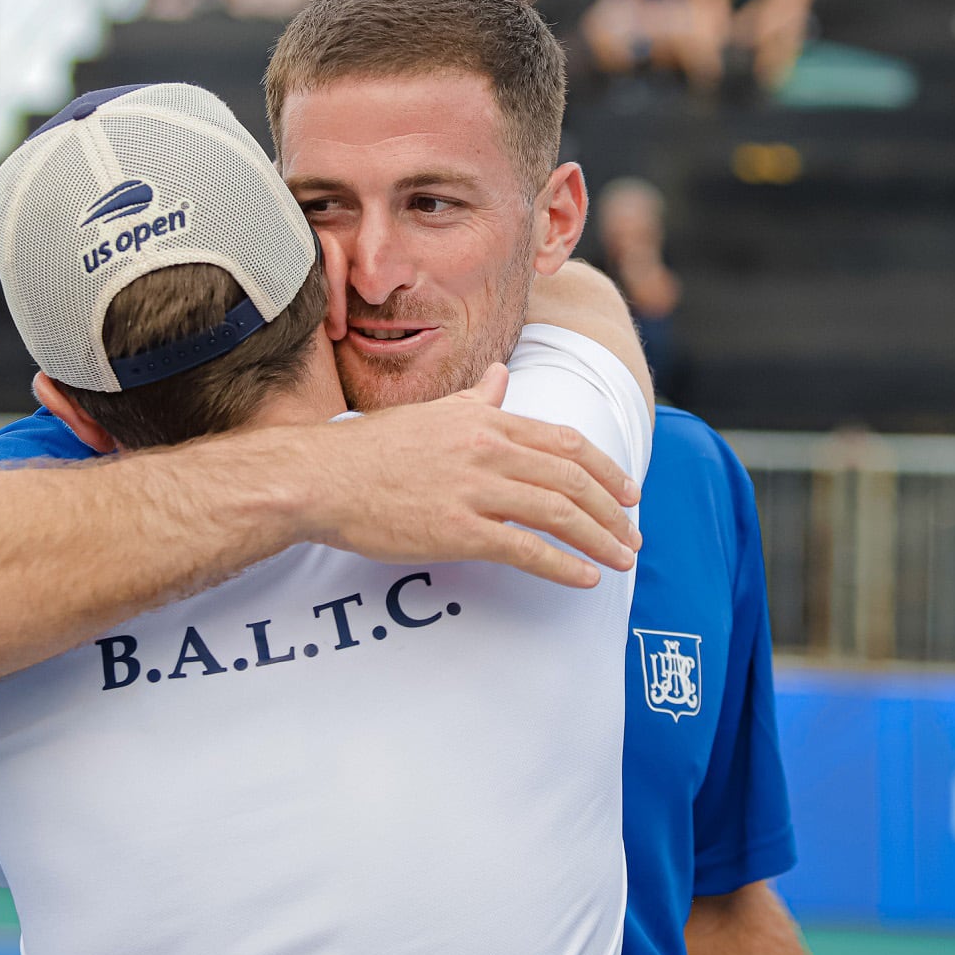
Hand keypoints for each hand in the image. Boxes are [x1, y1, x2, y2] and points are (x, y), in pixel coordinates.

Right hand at [292, 364, 641, 586]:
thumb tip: (500, 377)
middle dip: (613, 510)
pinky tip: (585, 578)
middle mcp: (488, 449)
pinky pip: (526, 550)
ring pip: (559, 514)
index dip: (605, 469)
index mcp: (484, 420)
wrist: (321, 478)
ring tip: (622, 559)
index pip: (565, 442)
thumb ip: (474, 399)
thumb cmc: (369, 450)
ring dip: (600, 539)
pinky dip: (563, 565)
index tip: (628, 491)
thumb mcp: (429, 414)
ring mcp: (474, 490)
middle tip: (634, 533)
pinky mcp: (457, 530)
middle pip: (572, 479)